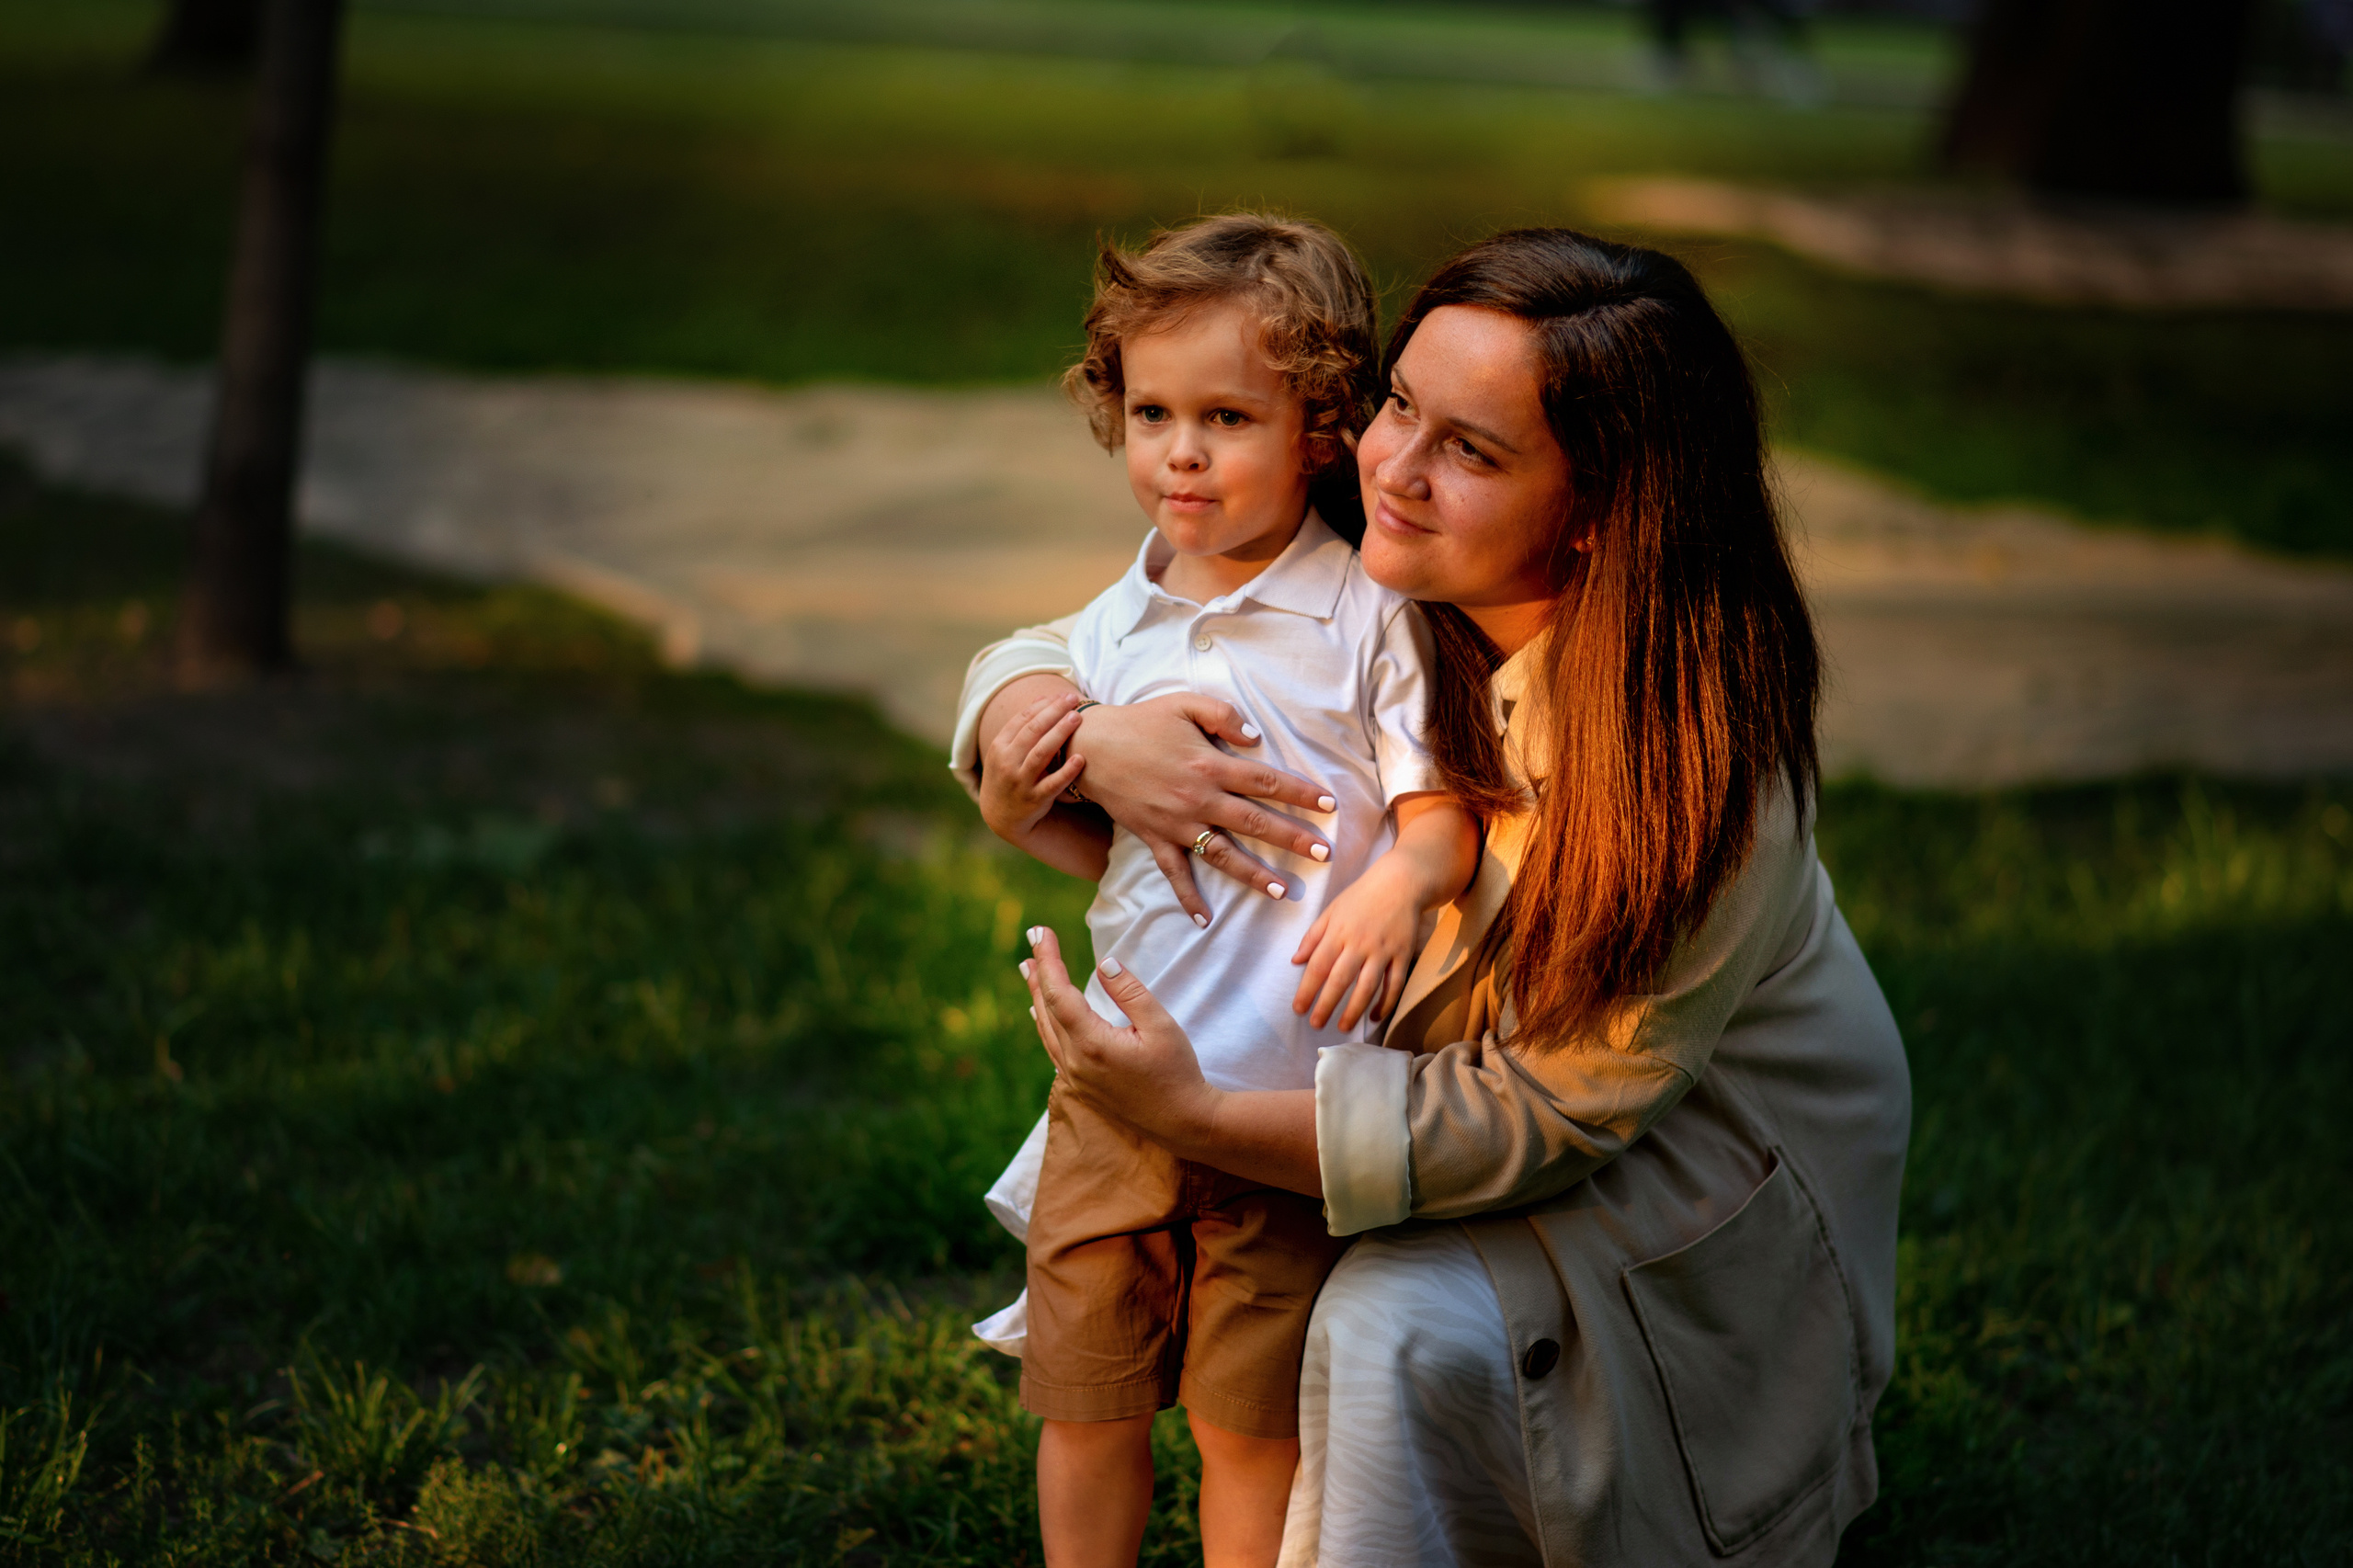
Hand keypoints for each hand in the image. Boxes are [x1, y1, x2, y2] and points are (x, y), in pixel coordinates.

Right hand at [976, 692, 1085, 841]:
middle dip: (1054, 712)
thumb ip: (1023, 727)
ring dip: (1060, 734)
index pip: (1022, 719)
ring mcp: (1020, 782)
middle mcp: (1007, 762)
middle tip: (1073, 700)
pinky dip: (1066, 772)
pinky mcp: (1034, 800)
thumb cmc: (1009, 775)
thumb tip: (1044, 698)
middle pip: (1032, 731)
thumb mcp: (1006, 751)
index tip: (1063, 695)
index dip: (1044, 705)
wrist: (1001, 815)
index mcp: (999, 746)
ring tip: (1077, 718)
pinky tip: (1080, 759)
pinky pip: (1052, 784)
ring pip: (1041, 753)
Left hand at [1018, 926, 1216, 1147]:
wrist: (1184, 1123)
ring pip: (1046, 1028)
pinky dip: (1044, 1023)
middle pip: (1047, 1008)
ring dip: (1036, 995)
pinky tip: (1039, 1013)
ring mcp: (1076, 1077)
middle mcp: (1076, 1062)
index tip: (1041, 931)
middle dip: (1038, 971)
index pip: (1059, 993)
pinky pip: (1053, 1048)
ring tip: (1026, 968)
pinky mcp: (1082, 1086)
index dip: (1048, 959)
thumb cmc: (1178, 1072)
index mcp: (1093, 1044)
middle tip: (1032, 936)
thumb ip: (1130, 993)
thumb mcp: (1161, 1026)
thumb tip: (1103, 964)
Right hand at [1068, 694, 1338, 924]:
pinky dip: (1188, 897)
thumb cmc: (1142, 721)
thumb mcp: (1184, 703)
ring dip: (1253, 874)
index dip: (1300, 793)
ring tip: (1282, 891)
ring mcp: (1176, 822)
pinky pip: (1174, 872)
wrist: (1090, 746)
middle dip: (1293, 839)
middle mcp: (1198, 797)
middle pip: (1255, 822)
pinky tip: (1204, 919)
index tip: (1329, 804)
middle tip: (1325, 853)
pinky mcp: (1154, 837)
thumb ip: (1224, 715)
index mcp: (1210, 763)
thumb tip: (1256, 738)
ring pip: (1222, 854)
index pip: (1266, 781)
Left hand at [1290, 857, 1421, 1030]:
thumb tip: (1295, 961)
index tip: (1298, 1008)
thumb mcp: (1332, 909)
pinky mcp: (1403, 954)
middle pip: (1340, 979)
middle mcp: (1359, 943)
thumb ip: (1313, 936)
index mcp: (1338, 932)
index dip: (1307, 990)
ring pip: (1367, 986)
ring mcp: (1383, 950)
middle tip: (1316, 1024)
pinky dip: (1386, 1003)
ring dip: (1354, 1009)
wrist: (1401, 882)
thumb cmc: (1362, 896)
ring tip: (1343, 1026)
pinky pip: (1394, 984)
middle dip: (1326, 1005)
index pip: (1318, 966)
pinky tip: (1374, 1016)